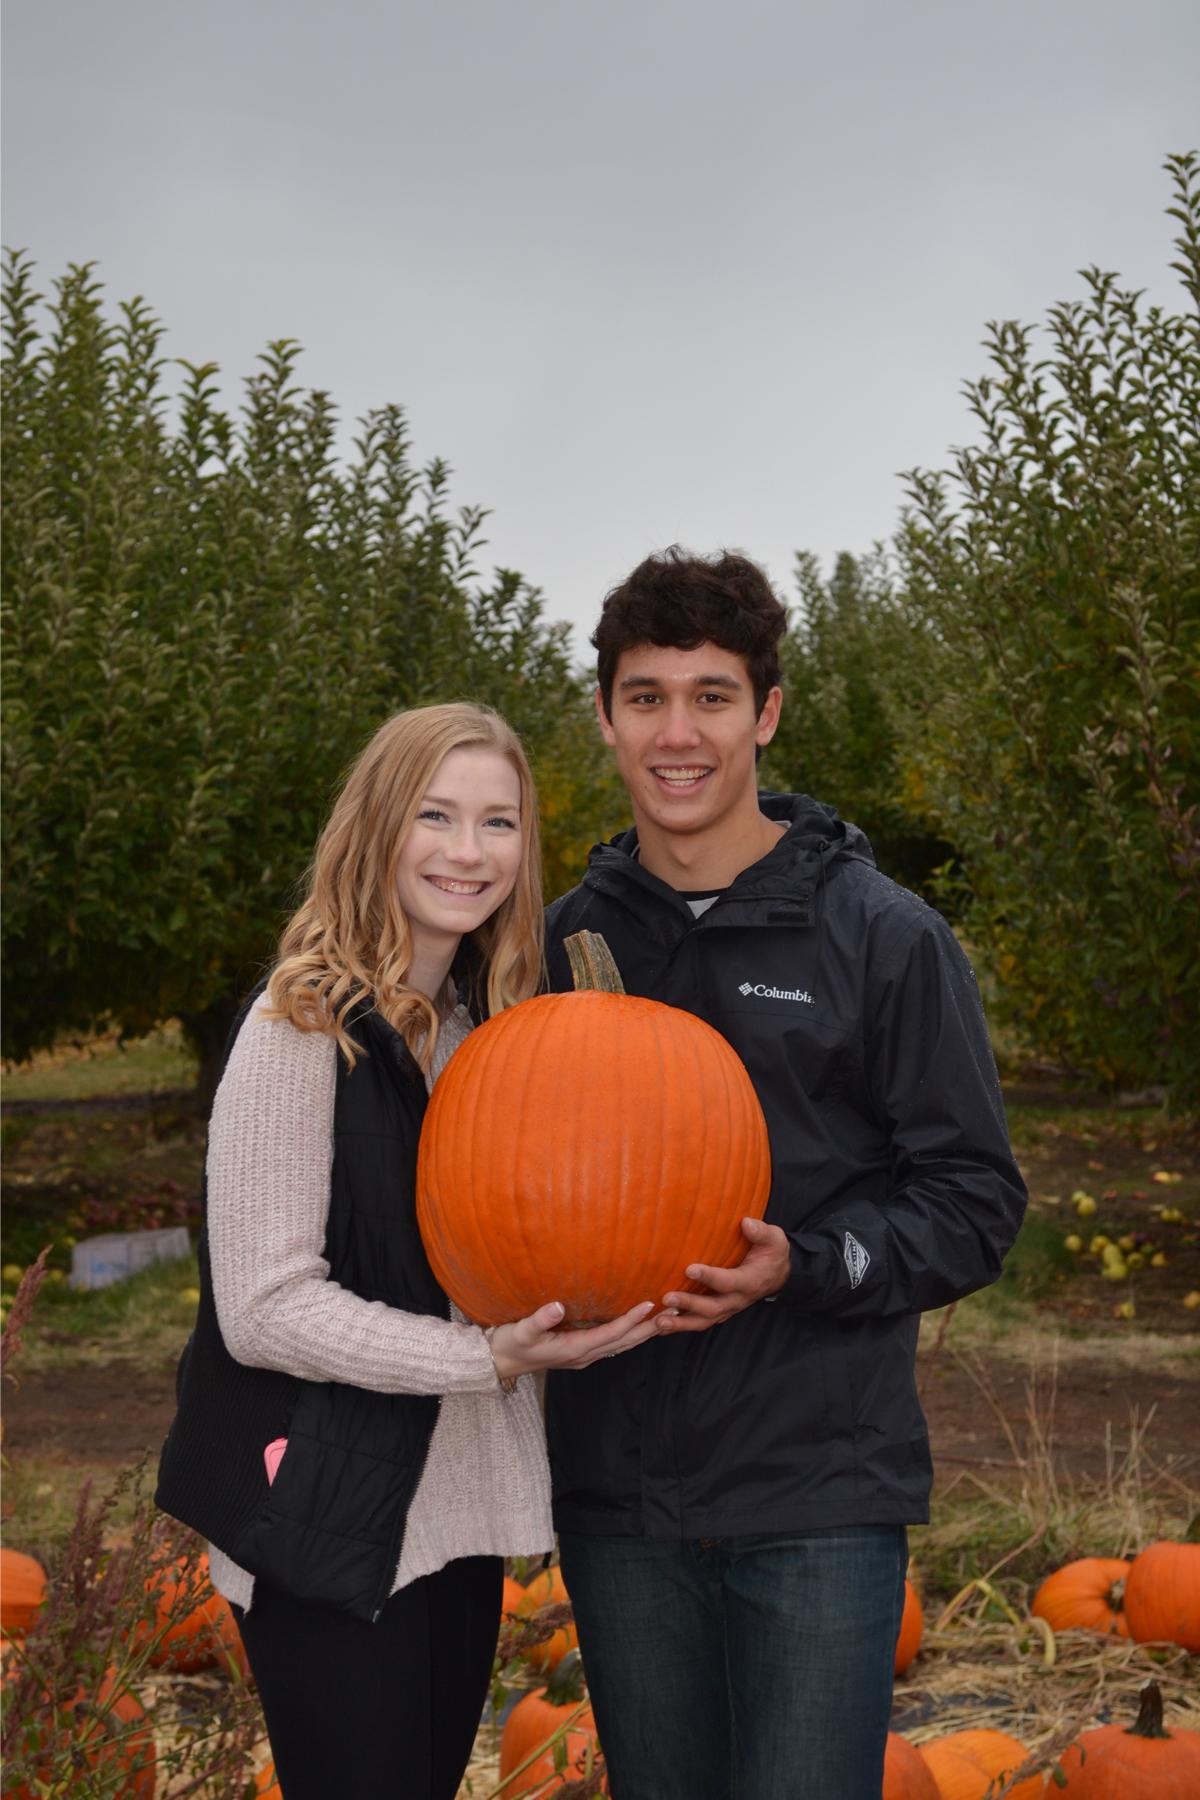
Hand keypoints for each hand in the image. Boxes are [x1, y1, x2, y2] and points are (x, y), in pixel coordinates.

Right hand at [489, 1298, 661, 1378]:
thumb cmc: (509, 1344)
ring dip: (644, 1332)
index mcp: (574, 1349)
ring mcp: (583, 1356)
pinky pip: (613, 1345)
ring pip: (622, 1345)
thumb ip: (539, 1319)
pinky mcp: (580, 1353)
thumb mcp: (520, 1331)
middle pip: (625, 1342)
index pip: (611, 1333)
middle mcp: (584, 1355)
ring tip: (666, 1318)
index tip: (651, 1304)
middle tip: (675, 1311)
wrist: (498, 1363)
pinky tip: (639, 1326)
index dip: (632, 1319)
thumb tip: (558, 1305)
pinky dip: (630, 1335)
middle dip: (650, 1327)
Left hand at [656, 1217, 791, 1333]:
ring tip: (658, 1323)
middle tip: (667, 1298)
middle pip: (712, 1308)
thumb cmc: (771, 1253)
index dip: (710, 1277)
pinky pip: (699, 1322)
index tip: (689, 1268)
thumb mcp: (774, 1239)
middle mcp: (737, 1300)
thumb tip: (746, 1223)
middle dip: (689, 1304)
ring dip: (680, 1323)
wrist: (776, 1275)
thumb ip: (761, 1232)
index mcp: (749, 1281)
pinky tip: (659, 1327)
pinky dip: (680, 1325)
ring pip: (703, 1321)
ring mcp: (727, 1309)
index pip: (728, 1281)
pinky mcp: (718, 1312)